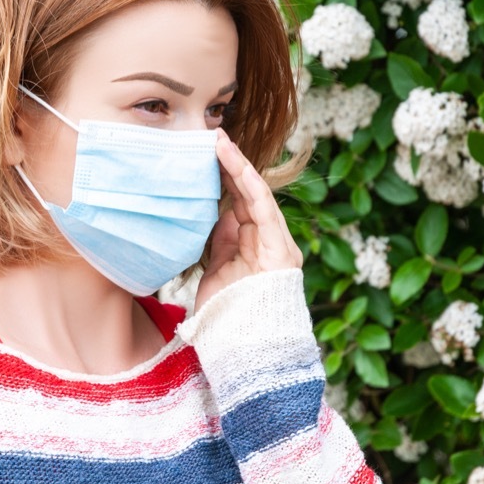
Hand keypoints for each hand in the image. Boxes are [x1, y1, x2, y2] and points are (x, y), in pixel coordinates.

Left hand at [195, 129, 302, 312]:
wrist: (243, 348)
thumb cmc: (225, 316)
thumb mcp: (214, 272)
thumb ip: (218, 245)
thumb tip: (213, 218)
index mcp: (252, 245)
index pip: (236, 203)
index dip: (221, 177)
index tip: (203, 154)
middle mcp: (267, 240)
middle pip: (246, 194)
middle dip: (228, 164)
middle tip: (209, 136)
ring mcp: (276, 243)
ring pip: (255, 194)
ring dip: (236, 165)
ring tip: (218, 141)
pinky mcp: (280, 248)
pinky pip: (263, 207)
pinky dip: (247, 182)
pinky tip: (233, 162)